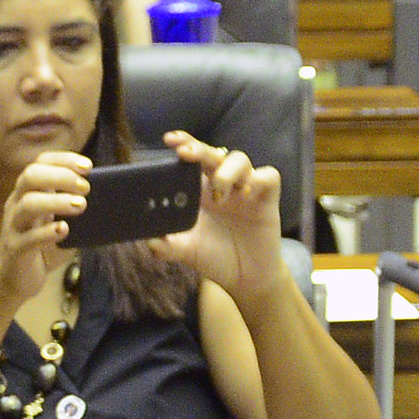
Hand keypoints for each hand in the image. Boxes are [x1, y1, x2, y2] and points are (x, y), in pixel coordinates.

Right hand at [0, 144, 92, 313]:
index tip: (88, 167)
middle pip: (31, 176)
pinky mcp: (14, 250)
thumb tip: (107, 204)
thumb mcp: (61, 225)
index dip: (64, 160)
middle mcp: (16, 204)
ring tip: (80, 206)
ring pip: (27, 204)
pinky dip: (47, 233)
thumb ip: (75, 212)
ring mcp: (13, 227)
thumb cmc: (41, 249)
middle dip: (61, 177)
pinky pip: (27, 238)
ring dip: (56, 201)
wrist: (12, 283)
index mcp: (27, 193)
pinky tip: (64, 231)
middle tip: (86, 188)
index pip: (40, 163)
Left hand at [153, 129, 285, 305]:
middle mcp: (223, 185)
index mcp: (200, 191)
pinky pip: (269, 176)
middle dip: (199, 149)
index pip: (192, 158)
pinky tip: (247, 192)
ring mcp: (246, 190)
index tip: (169, 139)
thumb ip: (168, 246)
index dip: (184, 143)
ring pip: (240, 160)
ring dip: (226, 171)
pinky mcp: (267, 200)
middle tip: (185, 155)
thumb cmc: (215, 258)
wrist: (245, 279)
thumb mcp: (187, 252)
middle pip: (213, 154)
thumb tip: (149, 242)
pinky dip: (259, 178)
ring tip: (219, 194)